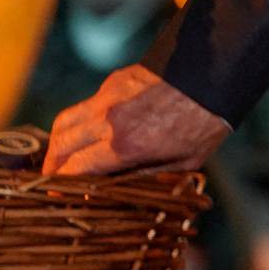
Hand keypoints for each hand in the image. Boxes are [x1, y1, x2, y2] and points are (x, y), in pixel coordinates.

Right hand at [42, 64, 230, 176]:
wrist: (216, 76)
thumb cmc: (206, 124)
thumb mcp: (184, 162)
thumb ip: (145, 175)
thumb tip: (116, 187)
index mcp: (125, 145)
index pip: (74, 168)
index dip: (60, 184)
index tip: (58, 193)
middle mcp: (109, 121)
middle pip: (60, 144)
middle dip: (51, 164)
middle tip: (53, 176)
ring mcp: (108, 97)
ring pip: (65, 120)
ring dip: (59, 140)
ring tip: (63, 155)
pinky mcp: (114, 81)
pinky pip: (87, 103)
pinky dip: (81, 119)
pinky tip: (92, 129)